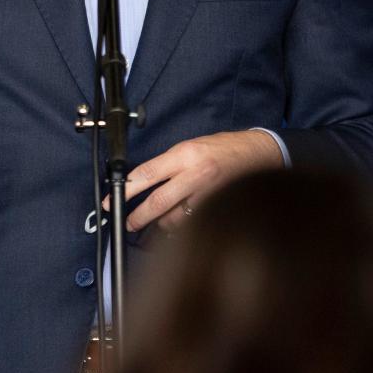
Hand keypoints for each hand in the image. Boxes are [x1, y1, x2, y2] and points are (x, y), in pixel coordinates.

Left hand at [114, 129, 283, 233]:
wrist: (258, 153)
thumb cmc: (224, 148)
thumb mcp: (191, 146)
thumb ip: (169, 164)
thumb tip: (143, 181)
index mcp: (184, 154)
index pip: (147, 173)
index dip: (126, 189)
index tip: (113, 200)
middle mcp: (195, 173)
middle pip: (158, 201)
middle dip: (139, 216)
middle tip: (128, 223)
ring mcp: (208, 193)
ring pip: (175, 218)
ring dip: (161, 224)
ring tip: (155, 224)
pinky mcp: (218, 207)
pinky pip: (193, 222)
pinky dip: (182, 226)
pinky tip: (178, 224)